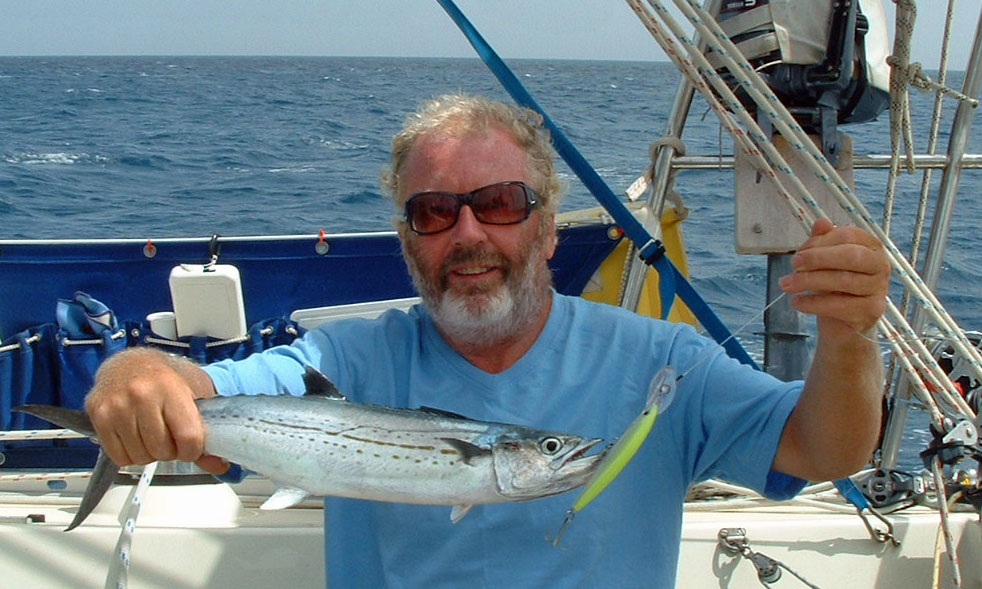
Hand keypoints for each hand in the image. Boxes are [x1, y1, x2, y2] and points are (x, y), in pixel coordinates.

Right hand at [84, 348, 226, 474]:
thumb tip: (219, 465)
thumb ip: (207, 432)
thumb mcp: (196, 395)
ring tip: (152, 432)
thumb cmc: (166, 379)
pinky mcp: (99, 417)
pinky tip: (135, 435)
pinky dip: (131, 454)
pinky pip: (120, 457)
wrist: (130, 364)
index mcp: (171, 387)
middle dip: (170, 450)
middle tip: (169, 434)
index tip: (191, 445)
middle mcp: (141, 394)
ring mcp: (116, 406)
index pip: (188, 437)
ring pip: (141, 457)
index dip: (193, 450)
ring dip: (150, 453)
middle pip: (163, 451)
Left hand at [779, 218, 890, 338]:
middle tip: (793, 264)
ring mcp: (878, 289)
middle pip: (850, 256)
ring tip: (786, 284)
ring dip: (809, 281)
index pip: (848, 236)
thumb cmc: (833, 287)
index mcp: (871, 246)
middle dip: (817, 258)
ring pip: (843, 280)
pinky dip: (813, 303)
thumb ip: (822, 241)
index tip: (799, 253)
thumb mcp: (825, 261)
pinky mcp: (871, 311)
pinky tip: (797, 302)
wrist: (842, 324)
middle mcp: (880, 265)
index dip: (820, 242)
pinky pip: (839, 305)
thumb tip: (821, 222)